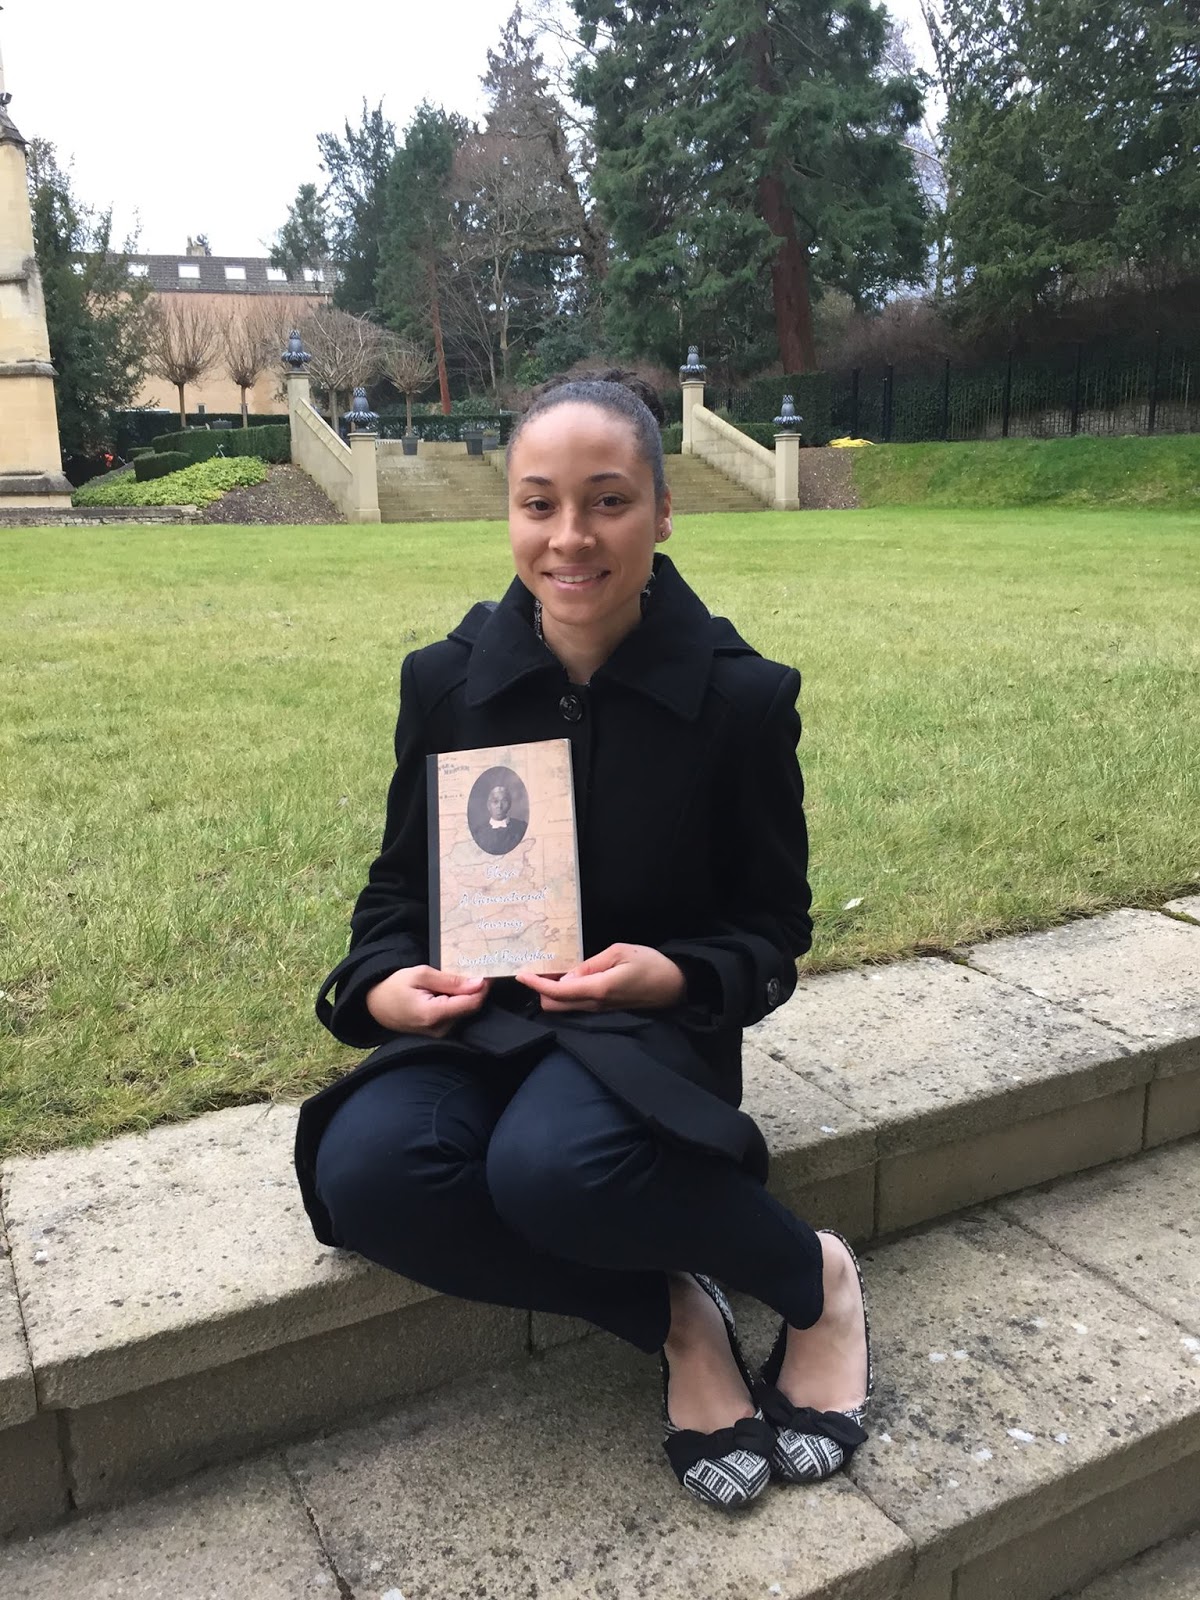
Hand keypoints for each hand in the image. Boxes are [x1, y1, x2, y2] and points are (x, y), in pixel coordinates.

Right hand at [365, 966, 489, 1037]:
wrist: (376, 1005)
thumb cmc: (395, 987)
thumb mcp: (420, 975)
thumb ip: (450, 980)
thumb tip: (478, 982)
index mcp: (434, 1015)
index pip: (472, 1003)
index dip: (483, 987)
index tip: (487, 970)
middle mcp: (440, 1029)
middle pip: (471, 1007)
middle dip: (473, 989)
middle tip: (469, 969)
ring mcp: (440, 1034)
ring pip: (465, 1011)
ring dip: (465, 994)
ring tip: (452, 979)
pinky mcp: (440, 1033)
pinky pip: (457, 1015)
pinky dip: (457, 1001)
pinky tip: (447, 991)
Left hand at [515, 944, 685, 1013]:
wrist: (675, 985)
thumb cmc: (650, 964)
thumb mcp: (620, 953)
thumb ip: (590, 965)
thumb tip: (566, 977)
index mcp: (598, 989)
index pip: (558, 992)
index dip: (536, 984)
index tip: (521, 974)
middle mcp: (595, 1005)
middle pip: (554, 1006)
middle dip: (541, 991)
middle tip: (538, 969)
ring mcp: (599, 1011)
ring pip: (563, 1008)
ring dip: (552, 993)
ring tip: (550, 971)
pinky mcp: (604, 1010)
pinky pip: (575, 1006)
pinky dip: (564, 995)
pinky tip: (567, 978)